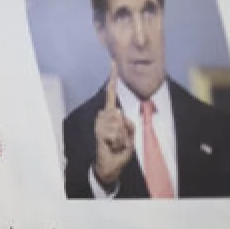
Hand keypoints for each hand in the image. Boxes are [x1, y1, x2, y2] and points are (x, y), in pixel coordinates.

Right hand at [93, 62, 134, 186]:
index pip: (111, 93)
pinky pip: (115, 131)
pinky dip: (118, 141)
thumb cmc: (120, 150)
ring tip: (116, 144)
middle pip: (120, 113)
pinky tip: (112, 146)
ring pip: (118, 122)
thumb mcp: (131, 135)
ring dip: (122, 137)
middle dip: (126, 129)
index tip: (113, 62)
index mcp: (111, 114)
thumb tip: (118, 113)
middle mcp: (102, 116)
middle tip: (120, 140)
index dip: (112, 78)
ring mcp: (99, 123)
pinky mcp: (98, 131)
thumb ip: (128, 123)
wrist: (109, 166)